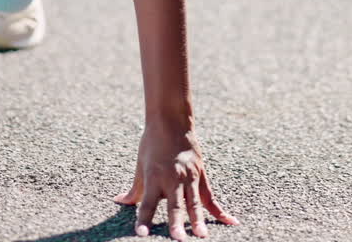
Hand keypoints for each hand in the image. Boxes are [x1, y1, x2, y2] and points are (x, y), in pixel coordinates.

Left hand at [113, 116, 239, 238]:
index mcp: (154, 177)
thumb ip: (134, 189)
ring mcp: (189, 177)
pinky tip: (231, 222)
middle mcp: (172, 178)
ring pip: (195, 202)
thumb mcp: (140, 165)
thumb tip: (119, 201)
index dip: (143, 218)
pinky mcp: (201, 175)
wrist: (172, 121)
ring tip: (202, 235)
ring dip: (198, 220)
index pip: (147, 202)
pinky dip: (220, 211)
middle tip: (178, 239)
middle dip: (176, 223)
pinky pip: (211, 197)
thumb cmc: (152, 143)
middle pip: (174, 204)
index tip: (141, 233)